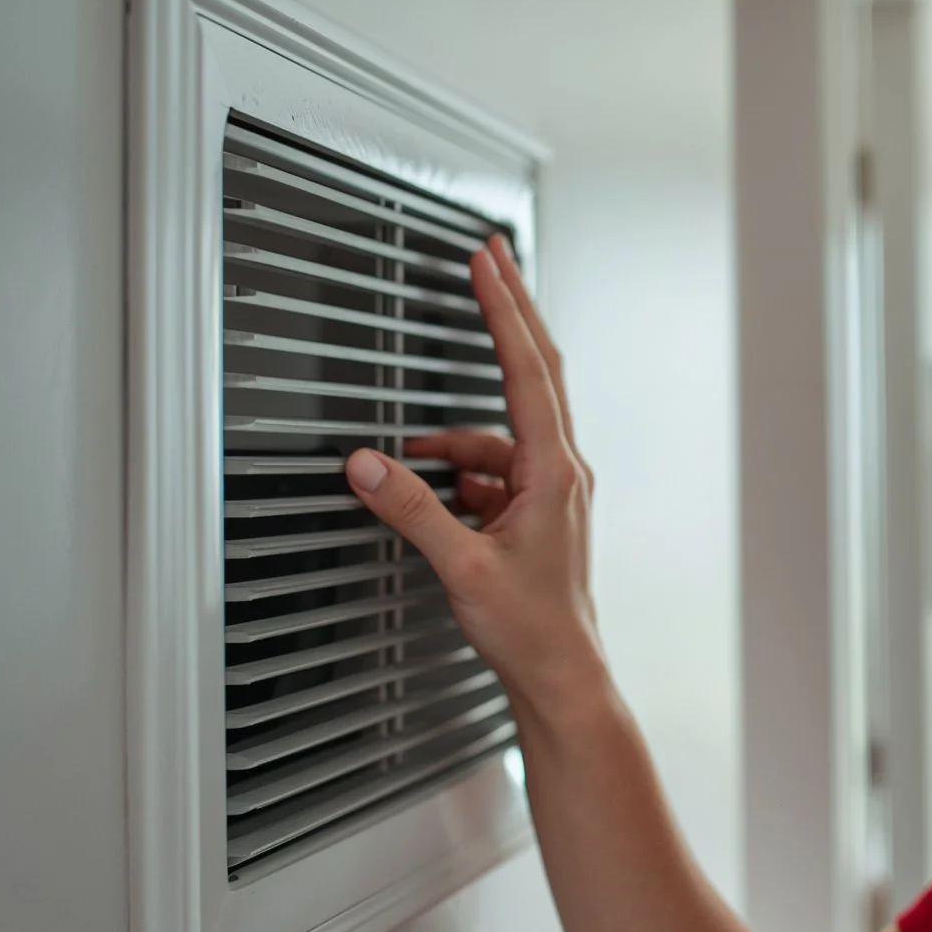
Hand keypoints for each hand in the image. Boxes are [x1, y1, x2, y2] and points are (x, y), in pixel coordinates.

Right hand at [343, 235, 606, 717]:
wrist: (561, 674)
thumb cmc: (530, 629)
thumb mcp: (461, 566)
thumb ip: (411, 509)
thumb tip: (368, 464)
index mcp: (556, 473)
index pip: (529, 370)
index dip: (504, 310)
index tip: (488, 263)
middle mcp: (562, 471)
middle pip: (535, 371)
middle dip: (508, 313)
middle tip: (488, 258)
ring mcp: (553, 488)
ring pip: (502, 427)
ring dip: (455, 432)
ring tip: (412, 458)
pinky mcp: (538, 508)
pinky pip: (494, 464)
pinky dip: (460, 466)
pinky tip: (433, 488)